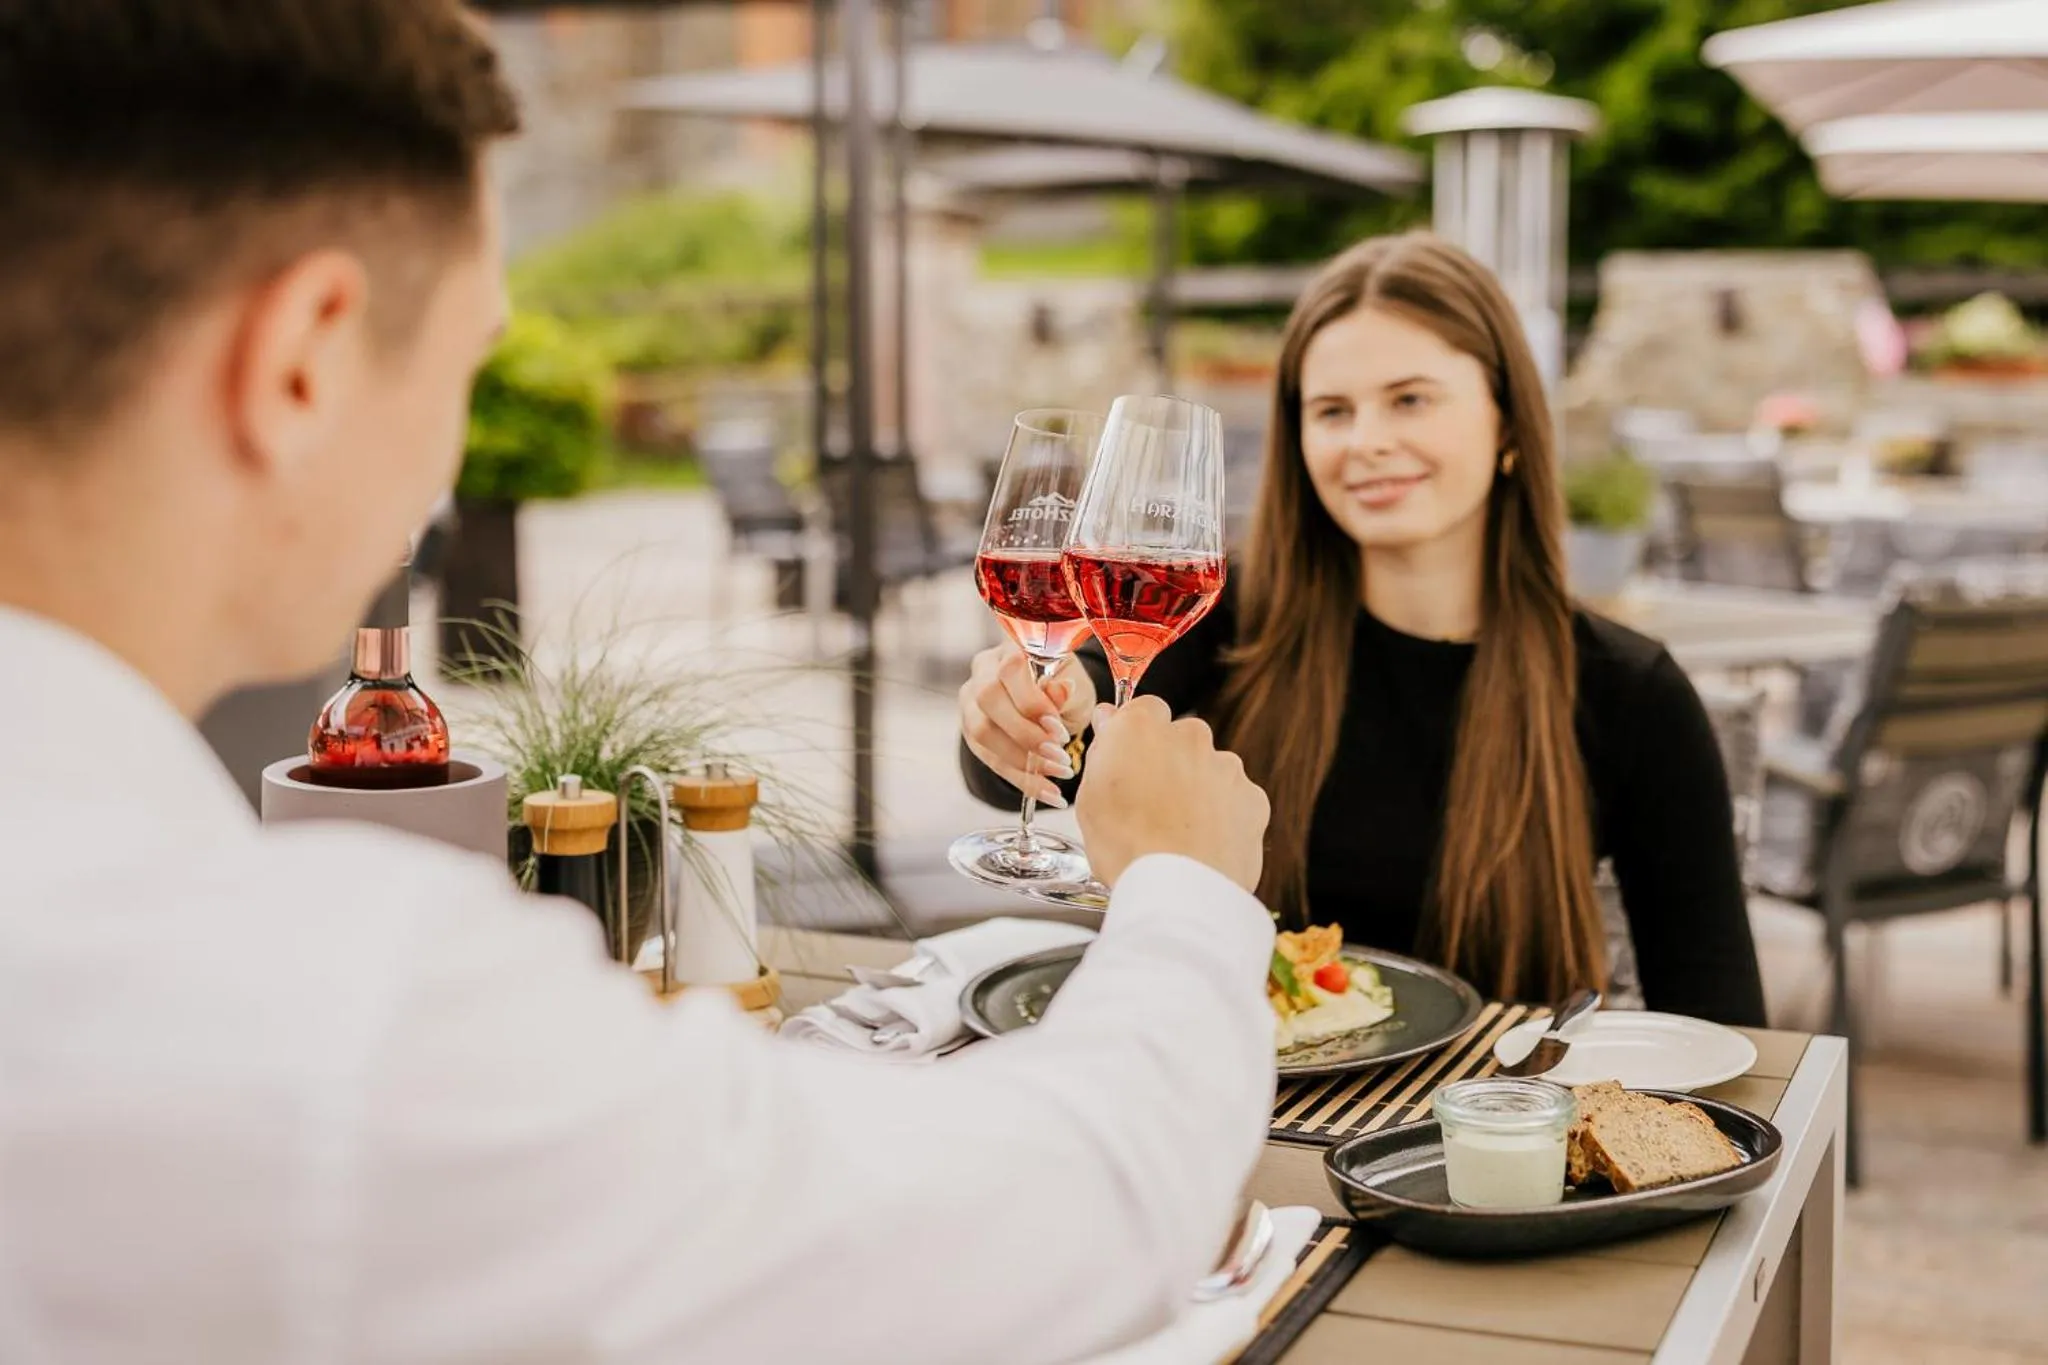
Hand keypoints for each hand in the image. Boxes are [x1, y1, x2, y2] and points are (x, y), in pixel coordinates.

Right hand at [960, 644, 1097, 805]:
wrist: (1051, 699)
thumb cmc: (1064, 683)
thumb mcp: (1074, 680)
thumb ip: (1065, 686)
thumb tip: (1059, 691)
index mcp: (1009, 648)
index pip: (1010, 671)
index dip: (1032, 703)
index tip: (1059, 730)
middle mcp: (982, 671)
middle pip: (988, 701)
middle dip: (1026, 736)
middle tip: (1061, 758)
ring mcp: (970, 701)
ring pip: (982, 733)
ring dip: (1022, 762)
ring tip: (1058, 777)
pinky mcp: (970, 730)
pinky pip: (988, 758)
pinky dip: (1020, 778)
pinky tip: (1047, 792)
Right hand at [1075, 696, 1269, 891]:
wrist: (1178, 891)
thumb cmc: (1125, 847)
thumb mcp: (1089, 798)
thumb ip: (1105, 750)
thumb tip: (1110, 720)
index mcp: (1141, 728)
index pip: (1144, 710)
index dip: (1137, 737)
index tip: (1130, 760)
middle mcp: (1189, 736)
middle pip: (1182, 738)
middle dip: (1171, 762)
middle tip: (1152, 805)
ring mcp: (1226, 766)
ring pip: (1211, 770)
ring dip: (1199, 790)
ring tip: (1179, 834)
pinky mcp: (1253, 798)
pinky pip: (1236, 800)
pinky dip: (1225, 816)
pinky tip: (1204, 845)